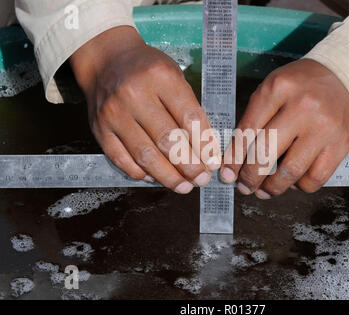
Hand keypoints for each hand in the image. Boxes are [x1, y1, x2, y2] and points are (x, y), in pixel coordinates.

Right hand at [70, 26, 219, 193]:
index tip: (214, 163)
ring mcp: (114, 113)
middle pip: (168, 140)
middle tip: (202, 179)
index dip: (204, 145)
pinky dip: (141, 173)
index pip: (189, 118)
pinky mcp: (99, 129)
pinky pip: (121, 159)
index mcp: (160, 77)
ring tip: (184, 186)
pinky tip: (156, 178)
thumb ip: (188, 108)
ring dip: (168, 176)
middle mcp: (134, 94)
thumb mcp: (174, 76)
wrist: (106, 60)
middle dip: (189, 166)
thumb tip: (205, 150)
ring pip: (145, 155)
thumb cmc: (147, 70)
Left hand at [219, 59, 348, 197]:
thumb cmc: (302, 86)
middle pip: (265, 154)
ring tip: (264, 190)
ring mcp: (324, 128)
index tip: (227, 174)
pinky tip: (292, 181)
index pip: (247, 132)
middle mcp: (302, 107)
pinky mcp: (341, 145)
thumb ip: (255, 118)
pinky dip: (299, 186)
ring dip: (272, 188)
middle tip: (244, 186)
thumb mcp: (273, 88)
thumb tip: (237, 159)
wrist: (346, 78)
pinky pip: (315, 178)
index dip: (233, 159)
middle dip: (249, 177)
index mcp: (278, 88)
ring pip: (290, 172)